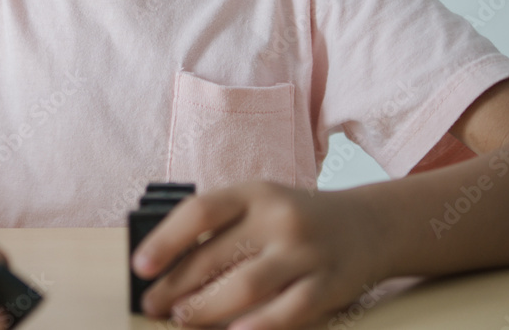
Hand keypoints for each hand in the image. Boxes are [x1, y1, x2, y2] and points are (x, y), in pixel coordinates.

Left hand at [131, 181, 388, 329]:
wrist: (368, 225)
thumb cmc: (295, 219)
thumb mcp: (259, 205)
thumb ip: (220, 228)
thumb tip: (166, 268)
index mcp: (254, 193)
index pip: (200, 212)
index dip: (166, 240)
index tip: (140, 265)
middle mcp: (279, 218)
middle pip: (217, 255)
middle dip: (176, 286)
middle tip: (152, 305)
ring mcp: (306, 251)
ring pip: (247, 286)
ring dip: (207, 308)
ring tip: (183, 320)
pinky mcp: (330, 284)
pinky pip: (290, 310)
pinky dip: (261, 326)